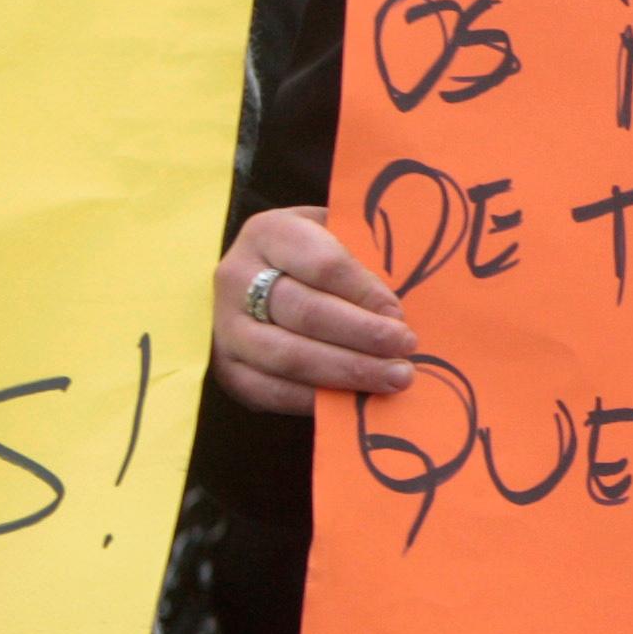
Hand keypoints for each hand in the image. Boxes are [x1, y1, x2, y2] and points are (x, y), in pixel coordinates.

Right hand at [212, 206, 415, 417]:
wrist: (264, 277)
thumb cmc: (317, 254)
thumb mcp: (339, 237)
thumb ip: (366, 257)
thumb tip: (400, 308)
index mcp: (270, 233)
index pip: (322, 264)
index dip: (364, 292)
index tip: (398, 313)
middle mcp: (238, 278)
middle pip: (306, 312)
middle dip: (363, 335)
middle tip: (405, 348)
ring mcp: (226, 325)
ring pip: (287, 355)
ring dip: (346, 371)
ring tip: (393, 378)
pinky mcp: (227, 367)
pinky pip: (270, 390)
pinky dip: (316, 399)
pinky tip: (355, 400)